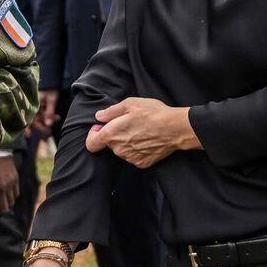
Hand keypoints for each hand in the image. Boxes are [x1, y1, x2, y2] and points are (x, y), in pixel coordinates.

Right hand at [32, 89, 59, 133]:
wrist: (52, 81)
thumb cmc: (50, 89)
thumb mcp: (51, 100)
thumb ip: (49, 113)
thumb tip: (48, 125)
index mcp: (32, 105)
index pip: (28, 118)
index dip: (28, 127)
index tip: (29, 135)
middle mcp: (32, 107)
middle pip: (35, 120)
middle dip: (43, 125)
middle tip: (51, 128)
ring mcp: (36, 107)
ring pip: (40, 118)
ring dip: (48, 120)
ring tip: (57, 118)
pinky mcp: (41, 108)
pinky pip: (43, 115)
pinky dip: (49, 117)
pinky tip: (56, 117)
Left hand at [84, 97, 198, 168]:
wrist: (175, 129)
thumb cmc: (152, 113)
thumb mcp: (129, 104)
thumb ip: (110, 112)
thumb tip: (99, 117)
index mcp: (111, 134)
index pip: (91, 144)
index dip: (93, 135)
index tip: (102, 127)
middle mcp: (119, 149)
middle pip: (109, 144)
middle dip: (114, 135)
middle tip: (128, 123)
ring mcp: (130, 158)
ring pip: (121, 150)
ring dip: (126, 142)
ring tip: (140, 130)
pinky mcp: (142, 163)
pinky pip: (133, 156)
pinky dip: (137, 149)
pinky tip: (147, 139)